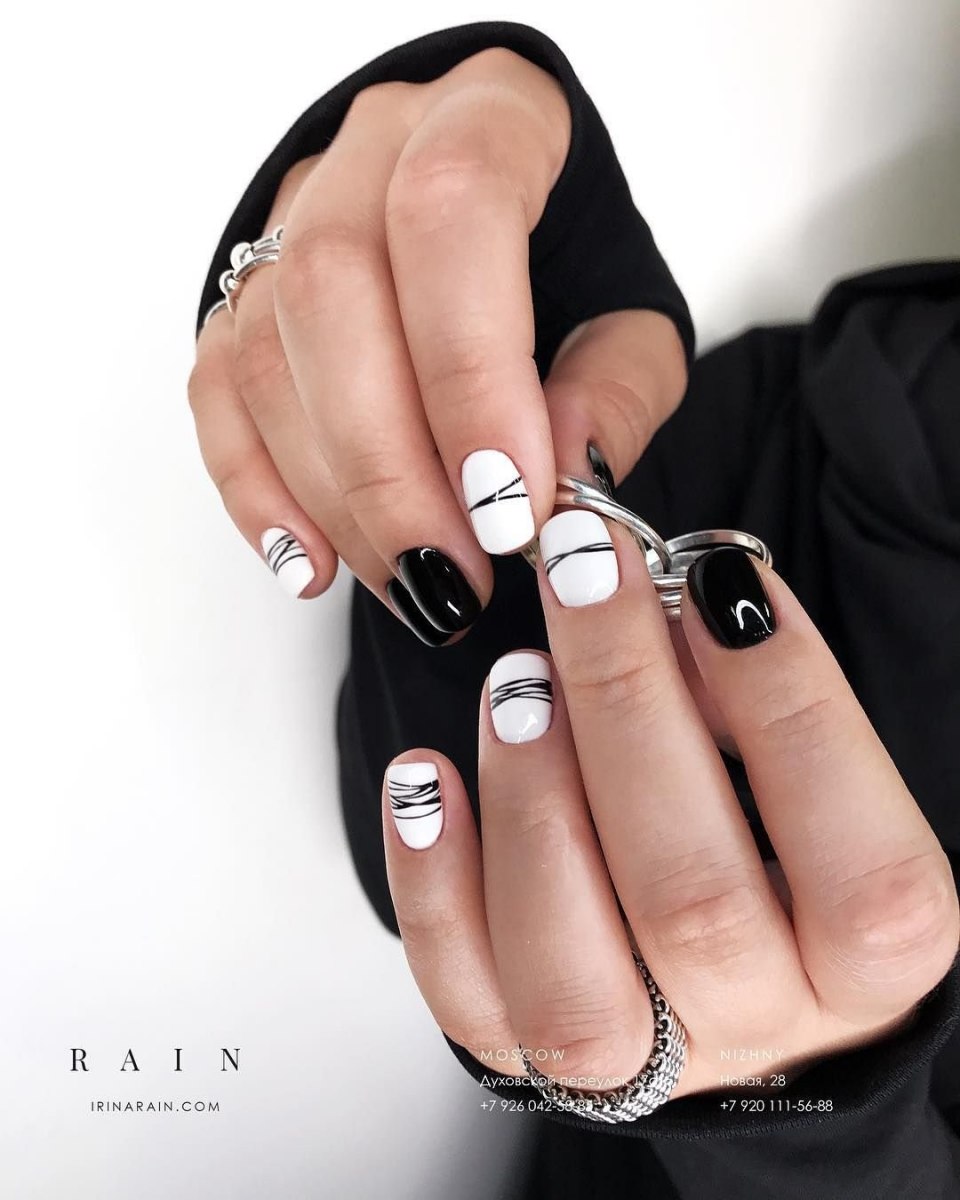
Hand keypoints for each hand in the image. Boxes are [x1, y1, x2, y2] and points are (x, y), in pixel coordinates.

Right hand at [188, 49, 685, 641]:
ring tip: (413, 584)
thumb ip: (612, 399)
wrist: (513, 232)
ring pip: (266, 351)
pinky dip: (258, 493)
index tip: (508, 507)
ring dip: (336, 498)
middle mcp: (373, 148)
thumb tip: (557, 491)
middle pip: (333, 291)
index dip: (471, 374)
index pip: (453, 213)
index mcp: (494, 116)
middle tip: (454, 577)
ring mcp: (290, 214)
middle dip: (391, 466)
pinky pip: (217, 391)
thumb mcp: (637, 327)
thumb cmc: (581, 276)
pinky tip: (316, 564)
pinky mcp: (244, 295)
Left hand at [381, 521, 958, 1097]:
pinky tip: (422, 778)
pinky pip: (468, 1001)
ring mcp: (640, 1060)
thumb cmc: (779, 837)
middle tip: (583, 575)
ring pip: (568, 977)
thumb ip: (754, 704)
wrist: (733, 966)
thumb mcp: (802, 769)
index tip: (716, 577)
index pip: (862, 868)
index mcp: (871, 961)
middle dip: (626, 706)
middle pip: (691, 900)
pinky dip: (430, 884)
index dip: (790, 707)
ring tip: (515, 680)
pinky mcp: (531, 1055)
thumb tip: (663, 613)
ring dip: (530, 801)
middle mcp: (758, 1020)